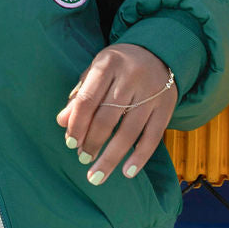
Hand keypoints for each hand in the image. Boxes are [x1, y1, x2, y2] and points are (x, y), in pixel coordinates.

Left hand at [55, 44, 176, 185]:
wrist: (159, 53)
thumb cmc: (119, 65)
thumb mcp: (96, 71)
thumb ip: (80, 95)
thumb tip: (62, 122)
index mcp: (107, 65)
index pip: (88, 100)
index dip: (77, 124)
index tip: (70, 143)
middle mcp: (130, 78)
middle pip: (107, 118)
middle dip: (92, 143)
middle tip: (82, 159)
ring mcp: (151, 93)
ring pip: (129, 132)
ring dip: (111, 157)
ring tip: (97, 175)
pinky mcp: (166, 107)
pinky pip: (153, 137)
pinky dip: (140, 157)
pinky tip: (127, 172)